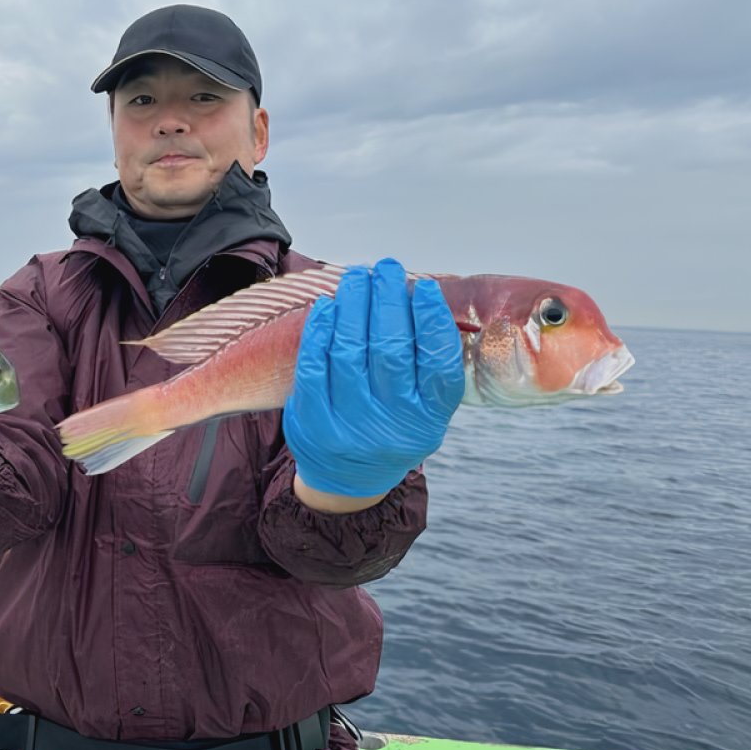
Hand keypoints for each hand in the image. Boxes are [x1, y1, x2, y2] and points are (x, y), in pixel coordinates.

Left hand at [283, 259, 464, 498]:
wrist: (349, 480)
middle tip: (387, 269)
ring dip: (354, 304)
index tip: (424, 288)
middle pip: (390, 348)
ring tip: (358, 278)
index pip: (437, 361)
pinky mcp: (313, 420)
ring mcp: (350, 424)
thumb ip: (427, 364)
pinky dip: (321, 330)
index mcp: (428, 418)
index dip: (432, 319)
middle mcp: (392, 423)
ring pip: (350, 349)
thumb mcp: (425, 408)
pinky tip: (329, 307)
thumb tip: (418, 296)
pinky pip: (315, 364)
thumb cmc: (392, 428)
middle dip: (388, 300)